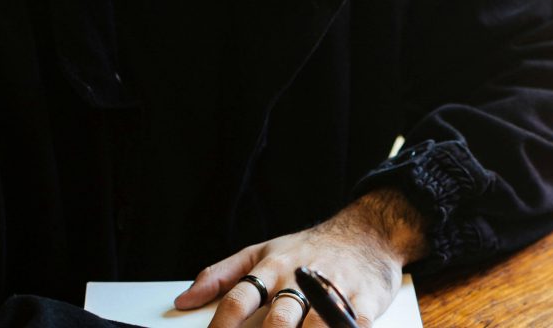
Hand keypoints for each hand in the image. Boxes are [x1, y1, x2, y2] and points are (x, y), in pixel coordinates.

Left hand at [174, 188, 429, 327]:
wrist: (368, 235)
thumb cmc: (309, 248)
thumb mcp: (264, 251)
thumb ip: (222, 275)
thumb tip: (183, 301)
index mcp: (274, 266)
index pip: (240, 298)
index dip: (222, 327)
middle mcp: (302, 279)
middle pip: (278, 320)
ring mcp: (335, 292)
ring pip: (314, 327)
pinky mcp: (365, 305)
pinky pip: (350, 327)